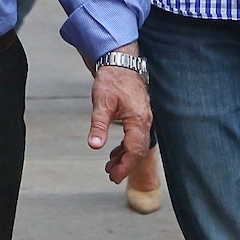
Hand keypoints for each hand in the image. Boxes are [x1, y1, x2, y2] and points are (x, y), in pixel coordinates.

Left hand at [89, 46, 151, 183]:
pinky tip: (114, 152)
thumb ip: (98, 125)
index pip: (135, 150)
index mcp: (138, 119)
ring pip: (137, 144)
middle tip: (111, 175)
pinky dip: (125, 147)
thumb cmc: (112, 79)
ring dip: (124, 157)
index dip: (126, 166)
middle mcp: (145, 120)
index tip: (114, 177)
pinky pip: (135, 136)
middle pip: (138, 150)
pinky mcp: (139, 116)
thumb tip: (93, 145)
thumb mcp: (101, 103)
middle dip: (126, 165)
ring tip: (110, 167)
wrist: (120, 62)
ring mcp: (143, 118)